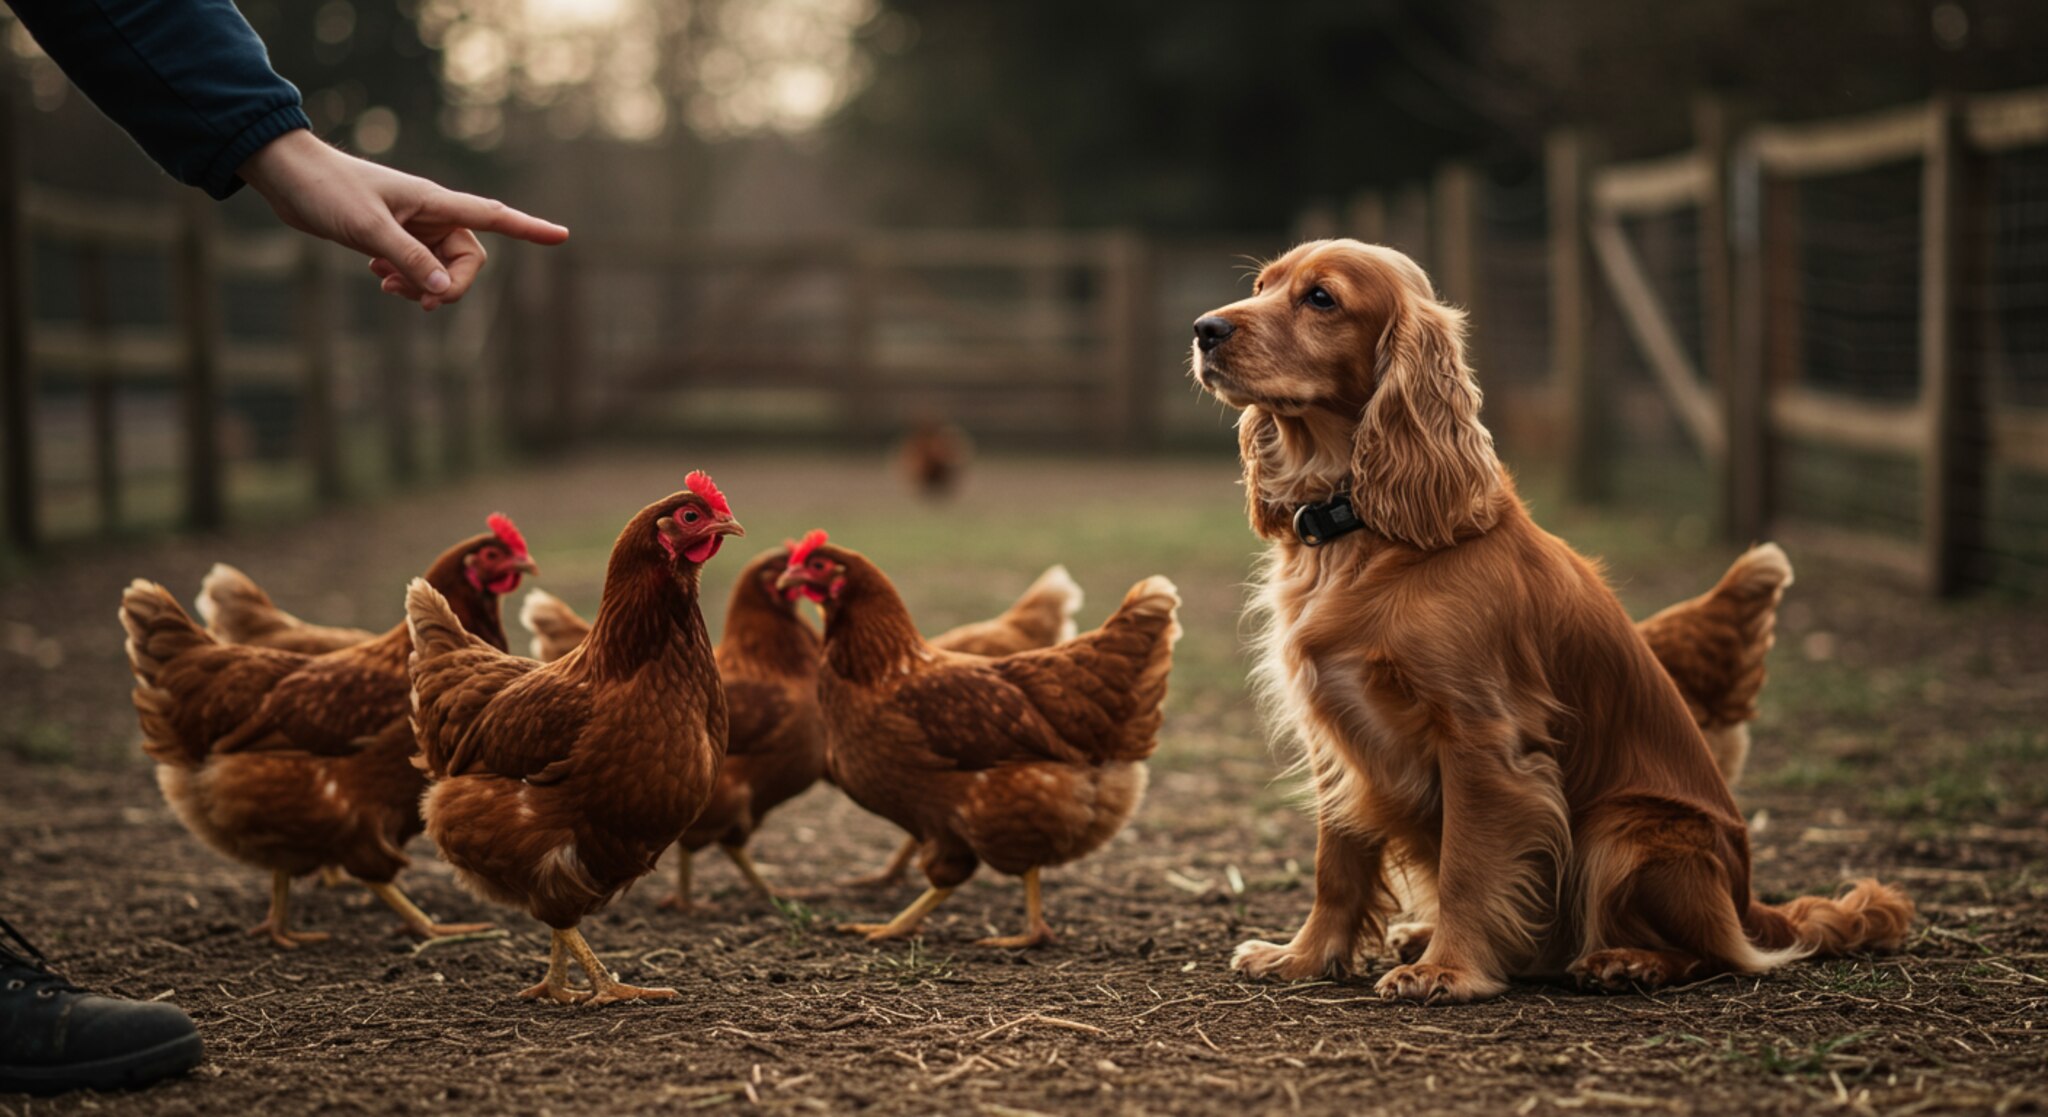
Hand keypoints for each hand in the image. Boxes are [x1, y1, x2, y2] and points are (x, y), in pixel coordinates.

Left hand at [238, 129, 568, 310]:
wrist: (288, 176)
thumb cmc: (328, 191)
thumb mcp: (368, 229)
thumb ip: (408, 260)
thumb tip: (443, 290)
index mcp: (434, 202)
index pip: (494, 216)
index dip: (530, 228)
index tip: (563, 236)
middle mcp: (430, 214)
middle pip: (466, 259)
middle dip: (448, 286)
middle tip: (416, 302)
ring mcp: (411, 226)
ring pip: (439, 268)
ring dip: (422, 286)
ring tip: (386, 287)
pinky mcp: (391, 236)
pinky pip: (416, 267)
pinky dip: (403, 279)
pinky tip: (375, 275)